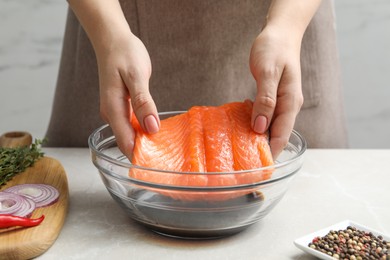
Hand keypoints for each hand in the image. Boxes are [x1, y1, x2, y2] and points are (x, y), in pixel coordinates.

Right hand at [97, 33, 159, 158]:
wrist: (113, 40)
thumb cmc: (124, 54)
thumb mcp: (136, 76)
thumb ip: (143, 102)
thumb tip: (151, 127)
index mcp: (113, 109)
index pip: (125, 141)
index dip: (139, 156)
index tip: (154, 167)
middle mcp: (111, 114)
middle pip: (127, 141)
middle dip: (144, 153)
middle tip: (165, 162)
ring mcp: (115, 111)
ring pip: (130, 134)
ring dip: (144, 143)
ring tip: (164, 152)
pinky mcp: (121, 106)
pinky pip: (132, 124)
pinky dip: (143, 131)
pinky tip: (156, 133)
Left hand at [249, 25, 303, 157]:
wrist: (279, 33)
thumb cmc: (274, 49)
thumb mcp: (268, 72)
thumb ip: (266, 99)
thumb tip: (260, 126)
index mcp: (290, 102)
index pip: (282, 134)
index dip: (271, 152)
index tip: (259, 168)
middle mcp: (288, 106)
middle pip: (277, 134)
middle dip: (264, 149)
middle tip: (246, 163)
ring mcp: (282, 102)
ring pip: (271, 126)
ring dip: (258, 137)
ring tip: (241, 148)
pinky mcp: (273, 97)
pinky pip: (265, 115)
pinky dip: (255, 122)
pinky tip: (242, 124)